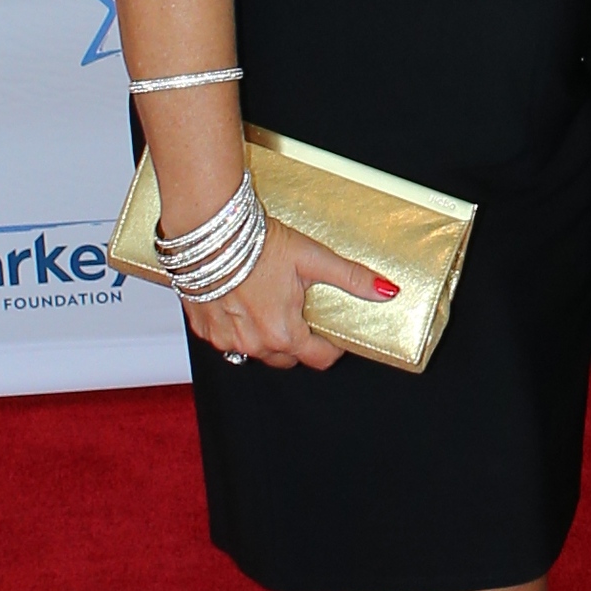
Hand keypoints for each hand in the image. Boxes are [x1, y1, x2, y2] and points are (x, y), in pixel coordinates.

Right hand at [184, 219, 395, 369]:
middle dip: (297, 342)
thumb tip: (386, 290)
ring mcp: (225, 339)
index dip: (331, 347)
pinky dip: (237, 327)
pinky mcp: (204, 328)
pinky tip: (242, 301)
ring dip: (265, 335)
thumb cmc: (256, 244)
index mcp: (284, 334)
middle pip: (286, 358)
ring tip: (269, 303)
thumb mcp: (313, 258)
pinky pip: (227, 339)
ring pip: (255, 350)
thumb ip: (351, 278)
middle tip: (299, 311)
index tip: (332, 333)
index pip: (319, 359)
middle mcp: (253, 344)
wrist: (209, 230)